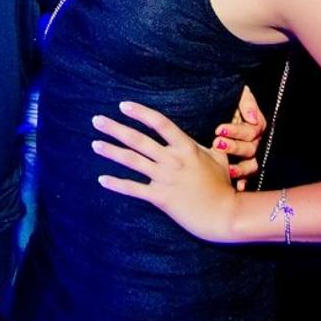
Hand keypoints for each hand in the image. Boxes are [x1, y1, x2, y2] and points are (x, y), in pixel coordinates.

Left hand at [91, 101, 237, 242]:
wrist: (226, 215)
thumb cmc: (223, 186)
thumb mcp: (218, 159)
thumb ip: (209, 146)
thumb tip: (215, 135)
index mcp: (186, 147)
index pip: (160, 123)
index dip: (140, 112)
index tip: (123, 105)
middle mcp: (172, 160)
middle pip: (138, 140)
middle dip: (115, 128)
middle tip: (96, 120)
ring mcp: (165, 178)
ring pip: (132, 161)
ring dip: (111, 152)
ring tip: (94, 144)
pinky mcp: (161, 197)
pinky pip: (134, 189)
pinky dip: (117, 184)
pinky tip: (102, 179)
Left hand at [212, 85, 266, 188]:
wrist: (209, 106)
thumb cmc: (223, 100)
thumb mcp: (236, 96)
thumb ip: (246, 102)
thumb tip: (252, 118)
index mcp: (253, 125)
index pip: (251, 130)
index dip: (236, 131)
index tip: (219, 129)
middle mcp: (252, 141)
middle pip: (249, 148)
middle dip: (233, 147)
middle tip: (217, 144)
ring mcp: (247, 155)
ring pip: (250, 164)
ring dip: (240, 168)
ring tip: (227, 168)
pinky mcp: (239, 165)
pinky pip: (246, 177)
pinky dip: (243, 182)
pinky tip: (239, 186)